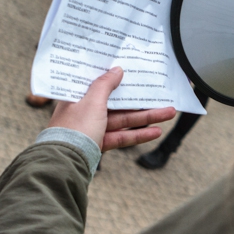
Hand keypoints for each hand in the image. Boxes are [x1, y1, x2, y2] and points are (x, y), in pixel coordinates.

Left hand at [48, 68, 176, 149]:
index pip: (100, 82)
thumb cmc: (73, 129)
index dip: (117, 76)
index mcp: (78, 97)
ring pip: (123, 120)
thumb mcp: (92, 101)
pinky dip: (138, 135)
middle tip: (161, 95)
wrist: (64, 164)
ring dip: (146, 117)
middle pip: (118, 102)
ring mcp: (92, 128)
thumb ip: (106, 84)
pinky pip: (122, 136)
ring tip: (169, 113)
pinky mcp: (99, 144)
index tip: (134, 71)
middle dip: (141, 100)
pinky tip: (155, 132)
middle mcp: (84, 111)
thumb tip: (116, 70)